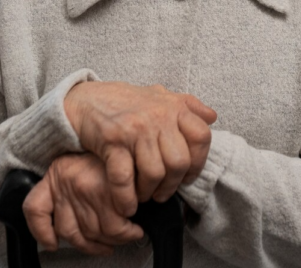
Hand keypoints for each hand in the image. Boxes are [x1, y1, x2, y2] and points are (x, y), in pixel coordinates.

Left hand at [23, 153, 143, 255]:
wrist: (132, 125)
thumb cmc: (113, 146)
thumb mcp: (84, 159)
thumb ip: (73, 184)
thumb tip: (76, 221)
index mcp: (56, 173)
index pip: (35, 208)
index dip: (41, 232)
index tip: (51, 243)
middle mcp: (67, 183)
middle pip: (70, 232)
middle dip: (92, 244)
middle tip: (109, 243)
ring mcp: (85, 189)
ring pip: (93, 233)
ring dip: (112, 241)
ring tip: (126, 235)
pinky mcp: (107, 193)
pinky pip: (114, 227)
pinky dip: (125, 234)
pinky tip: (134, 229)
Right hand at [64, 82, 216, 214]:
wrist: (87, 100)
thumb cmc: (127, 102)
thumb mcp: (161, 96)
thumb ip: (189, 105)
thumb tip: (212, 117)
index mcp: (174, 107)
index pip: (201, 137)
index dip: (198, 162)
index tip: (188, 176)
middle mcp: (159, 116)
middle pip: (179, 162)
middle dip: (173, 184)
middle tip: (163, 193)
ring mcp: (136, 129)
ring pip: (155, 172)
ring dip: (150, 192)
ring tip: (145, 196)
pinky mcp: (113, 141)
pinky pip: (124, 178)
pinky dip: (126, 198)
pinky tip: (127, 205)